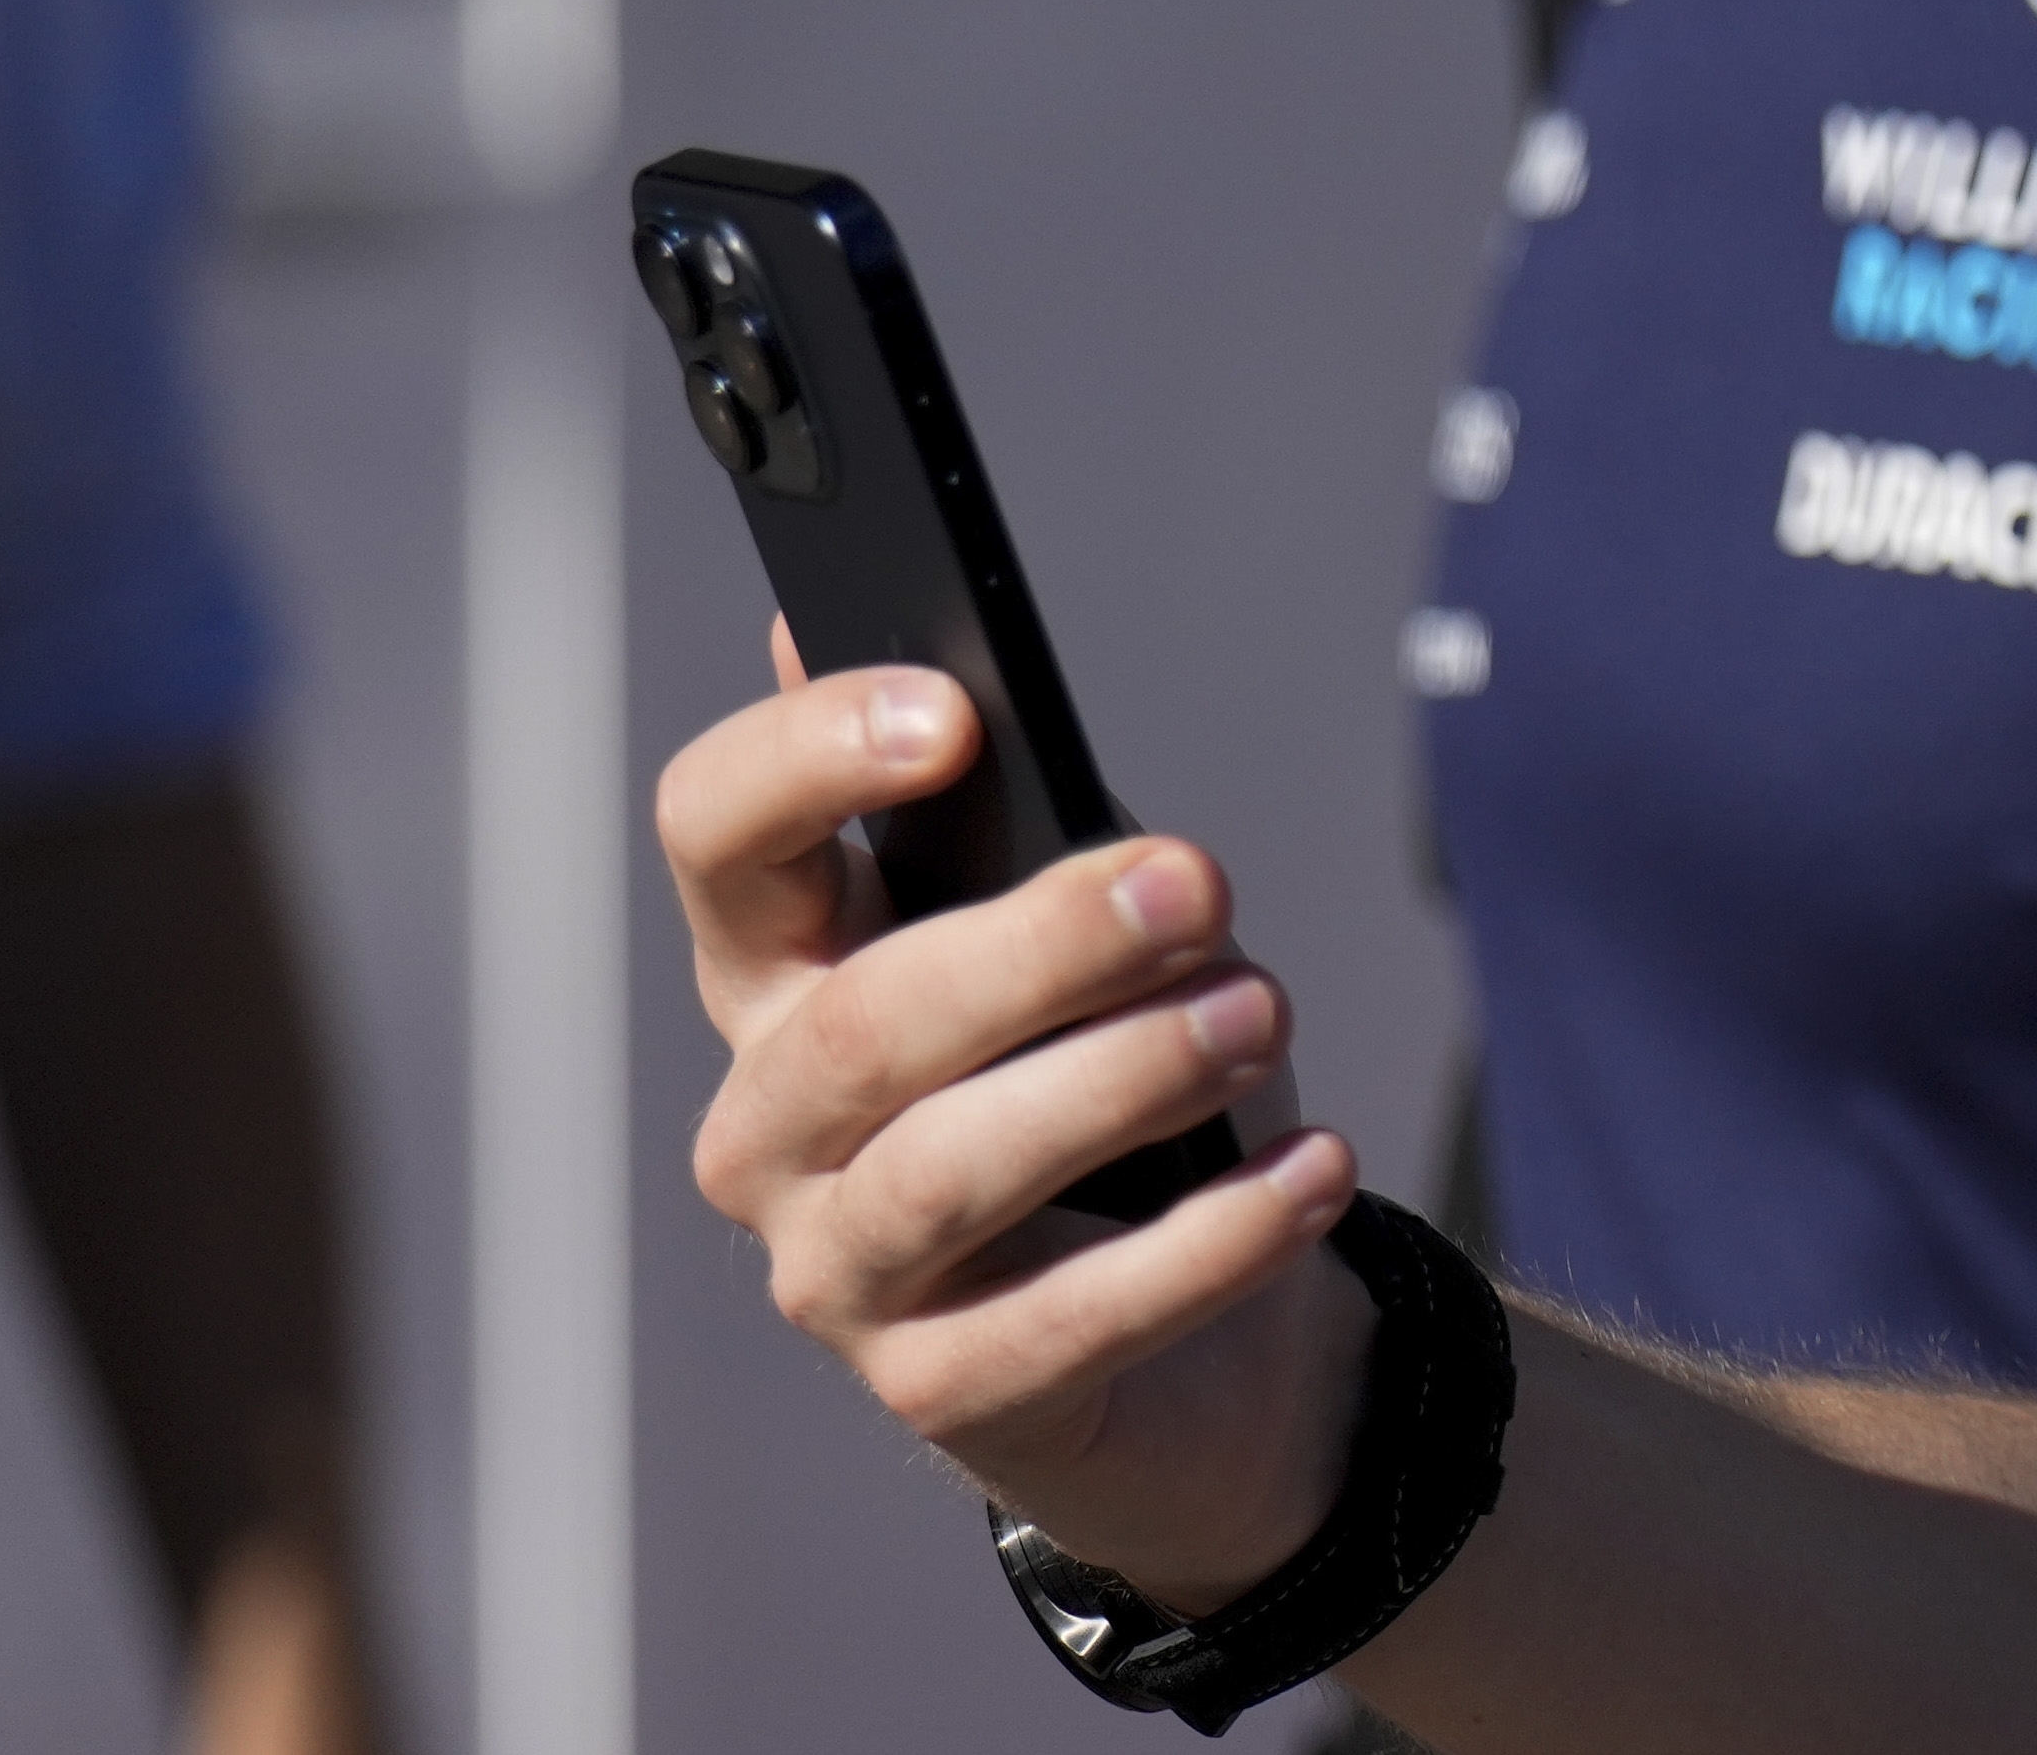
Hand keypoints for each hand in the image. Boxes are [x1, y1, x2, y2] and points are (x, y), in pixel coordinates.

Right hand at [659, 656, 1371, 1606]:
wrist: (1200, 1343)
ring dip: (1123, 1077)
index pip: (719, 842)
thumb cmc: (1117, 1083)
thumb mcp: (1078, 935)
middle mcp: (772, 1128)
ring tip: (1262, 1015)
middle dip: (1044, 942)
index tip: (953, 715)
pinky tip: (1316, 1168)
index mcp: (783, 974)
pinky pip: (1072, 1315)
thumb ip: (1007, 813)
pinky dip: (1213, 1239)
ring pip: (949, 1169)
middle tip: (1203, 884)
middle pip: (865, 1019)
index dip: (804, 764)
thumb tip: (916, 642)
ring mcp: (840, 1273)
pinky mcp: (941, 1394)